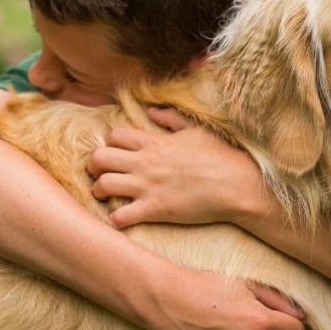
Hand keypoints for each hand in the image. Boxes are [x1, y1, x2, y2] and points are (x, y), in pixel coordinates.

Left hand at [87, 107, 268, 228]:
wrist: (237, 185)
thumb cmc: (220, 156)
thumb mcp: (196, 130)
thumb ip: (171, 119)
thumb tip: (151, 111)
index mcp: (155, 143)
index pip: (114, 136)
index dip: (110, 144)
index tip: (117, 153)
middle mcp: (145, 163)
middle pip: (98, 158)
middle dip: (93, 166)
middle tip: (100, 174)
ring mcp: (148, 187)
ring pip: (102, 186)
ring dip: (99, 192)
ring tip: (106, 197)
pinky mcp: (155, 210)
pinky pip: (120, 216)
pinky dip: (116, 219)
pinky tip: (123, 218)